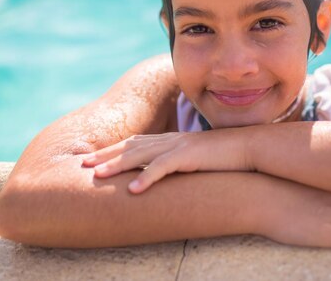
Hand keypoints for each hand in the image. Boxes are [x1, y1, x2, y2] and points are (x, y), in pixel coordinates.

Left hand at [81, 131, 250, 193]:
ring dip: (117, 166)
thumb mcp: (195, 158)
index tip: (92, 159)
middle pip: (130, 147)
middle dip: (105, 156)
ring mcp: (178, 146)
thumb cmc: (223, 155)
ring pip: (141, 155)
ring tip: (97, 176)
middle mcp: (170, 139)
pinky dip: (147, 178)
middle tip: (83, 165)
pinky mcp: (189, 156)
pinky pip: (163, 168)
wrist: (247, 146)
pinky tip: (133, 191)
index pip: (134, 143)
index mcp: (170, 139)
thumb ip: (178, 162)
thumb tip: (163, 174)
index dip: (112, 151)